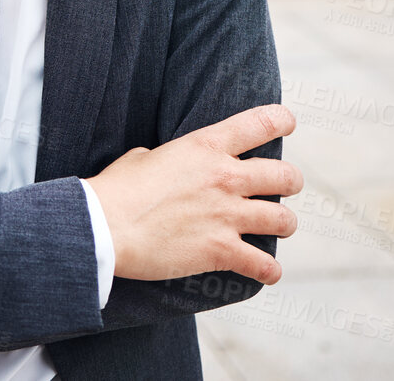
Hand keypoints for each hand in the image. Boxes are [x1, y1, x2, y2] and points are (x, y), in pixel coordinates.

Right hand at [83, 104, 300, 284]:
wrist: (103, 226)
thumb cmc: (115, 189)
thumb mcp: (142, 157)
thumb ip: (167, 158)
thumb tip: (163, 164)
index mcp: (205, 146)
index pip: (260, 123)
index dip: (280, 120)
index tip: (287, 123)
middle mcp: (224, 177)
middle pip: (285, 176)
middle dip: (290, 182)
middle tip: (284, 188)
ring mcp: (226, 215)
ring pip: (284, 220)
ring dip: (284, 225)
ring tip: (279, 228)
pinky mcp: (221, 250)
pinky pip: (264, 264)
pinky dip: (269, 270)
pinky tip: (267, 272)